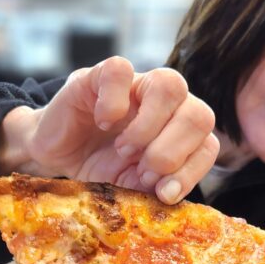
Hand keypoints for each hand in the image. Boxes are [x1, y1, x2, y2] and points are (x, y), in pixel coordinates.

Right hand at [0, 56, 218, 202]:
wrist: (56, 156)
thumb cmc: (99, 168)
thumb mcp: (131, 186)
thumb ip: (154, 187)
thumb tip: (169, 193)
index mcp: (180, 133)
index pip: (208, 145)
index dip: (190, 171)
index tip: (163, 193)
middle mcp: (167, 105)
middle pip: (199, 114)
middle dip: (171, 152)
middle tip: (141, 170)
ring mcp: (137, 85)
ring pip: (170, 85)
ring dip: (149, 127)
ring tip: (123, 149)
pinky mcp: (102, 74)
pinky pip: (120, 70)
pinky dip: (113, 102)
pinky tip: (102, 122)